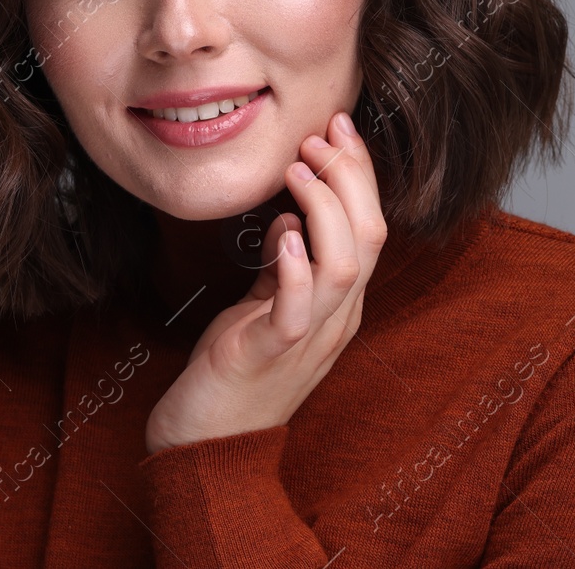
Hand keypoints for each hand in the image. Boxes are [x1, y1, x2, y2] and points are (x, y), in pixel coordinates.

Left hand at [143, 110, 387, 453]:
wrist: (204, 448)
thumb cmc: (234, 373)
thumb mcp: (265, 305)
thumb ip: (285, 265)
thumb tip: (289, 215)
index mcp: (340, 303)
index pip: (370, 226)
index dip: (359, 173)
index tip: (336, 126)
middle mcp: (336, 318)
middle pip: (370, 237)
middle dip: (351, 177)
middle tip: (320, 135)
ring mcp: (308, 339)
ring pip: (346, 266)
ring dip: (326, 210)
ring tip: (299, 170)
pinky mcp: (269, 355)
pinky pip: (297, 310)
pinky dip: (296, 267)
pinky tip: (280, 233)